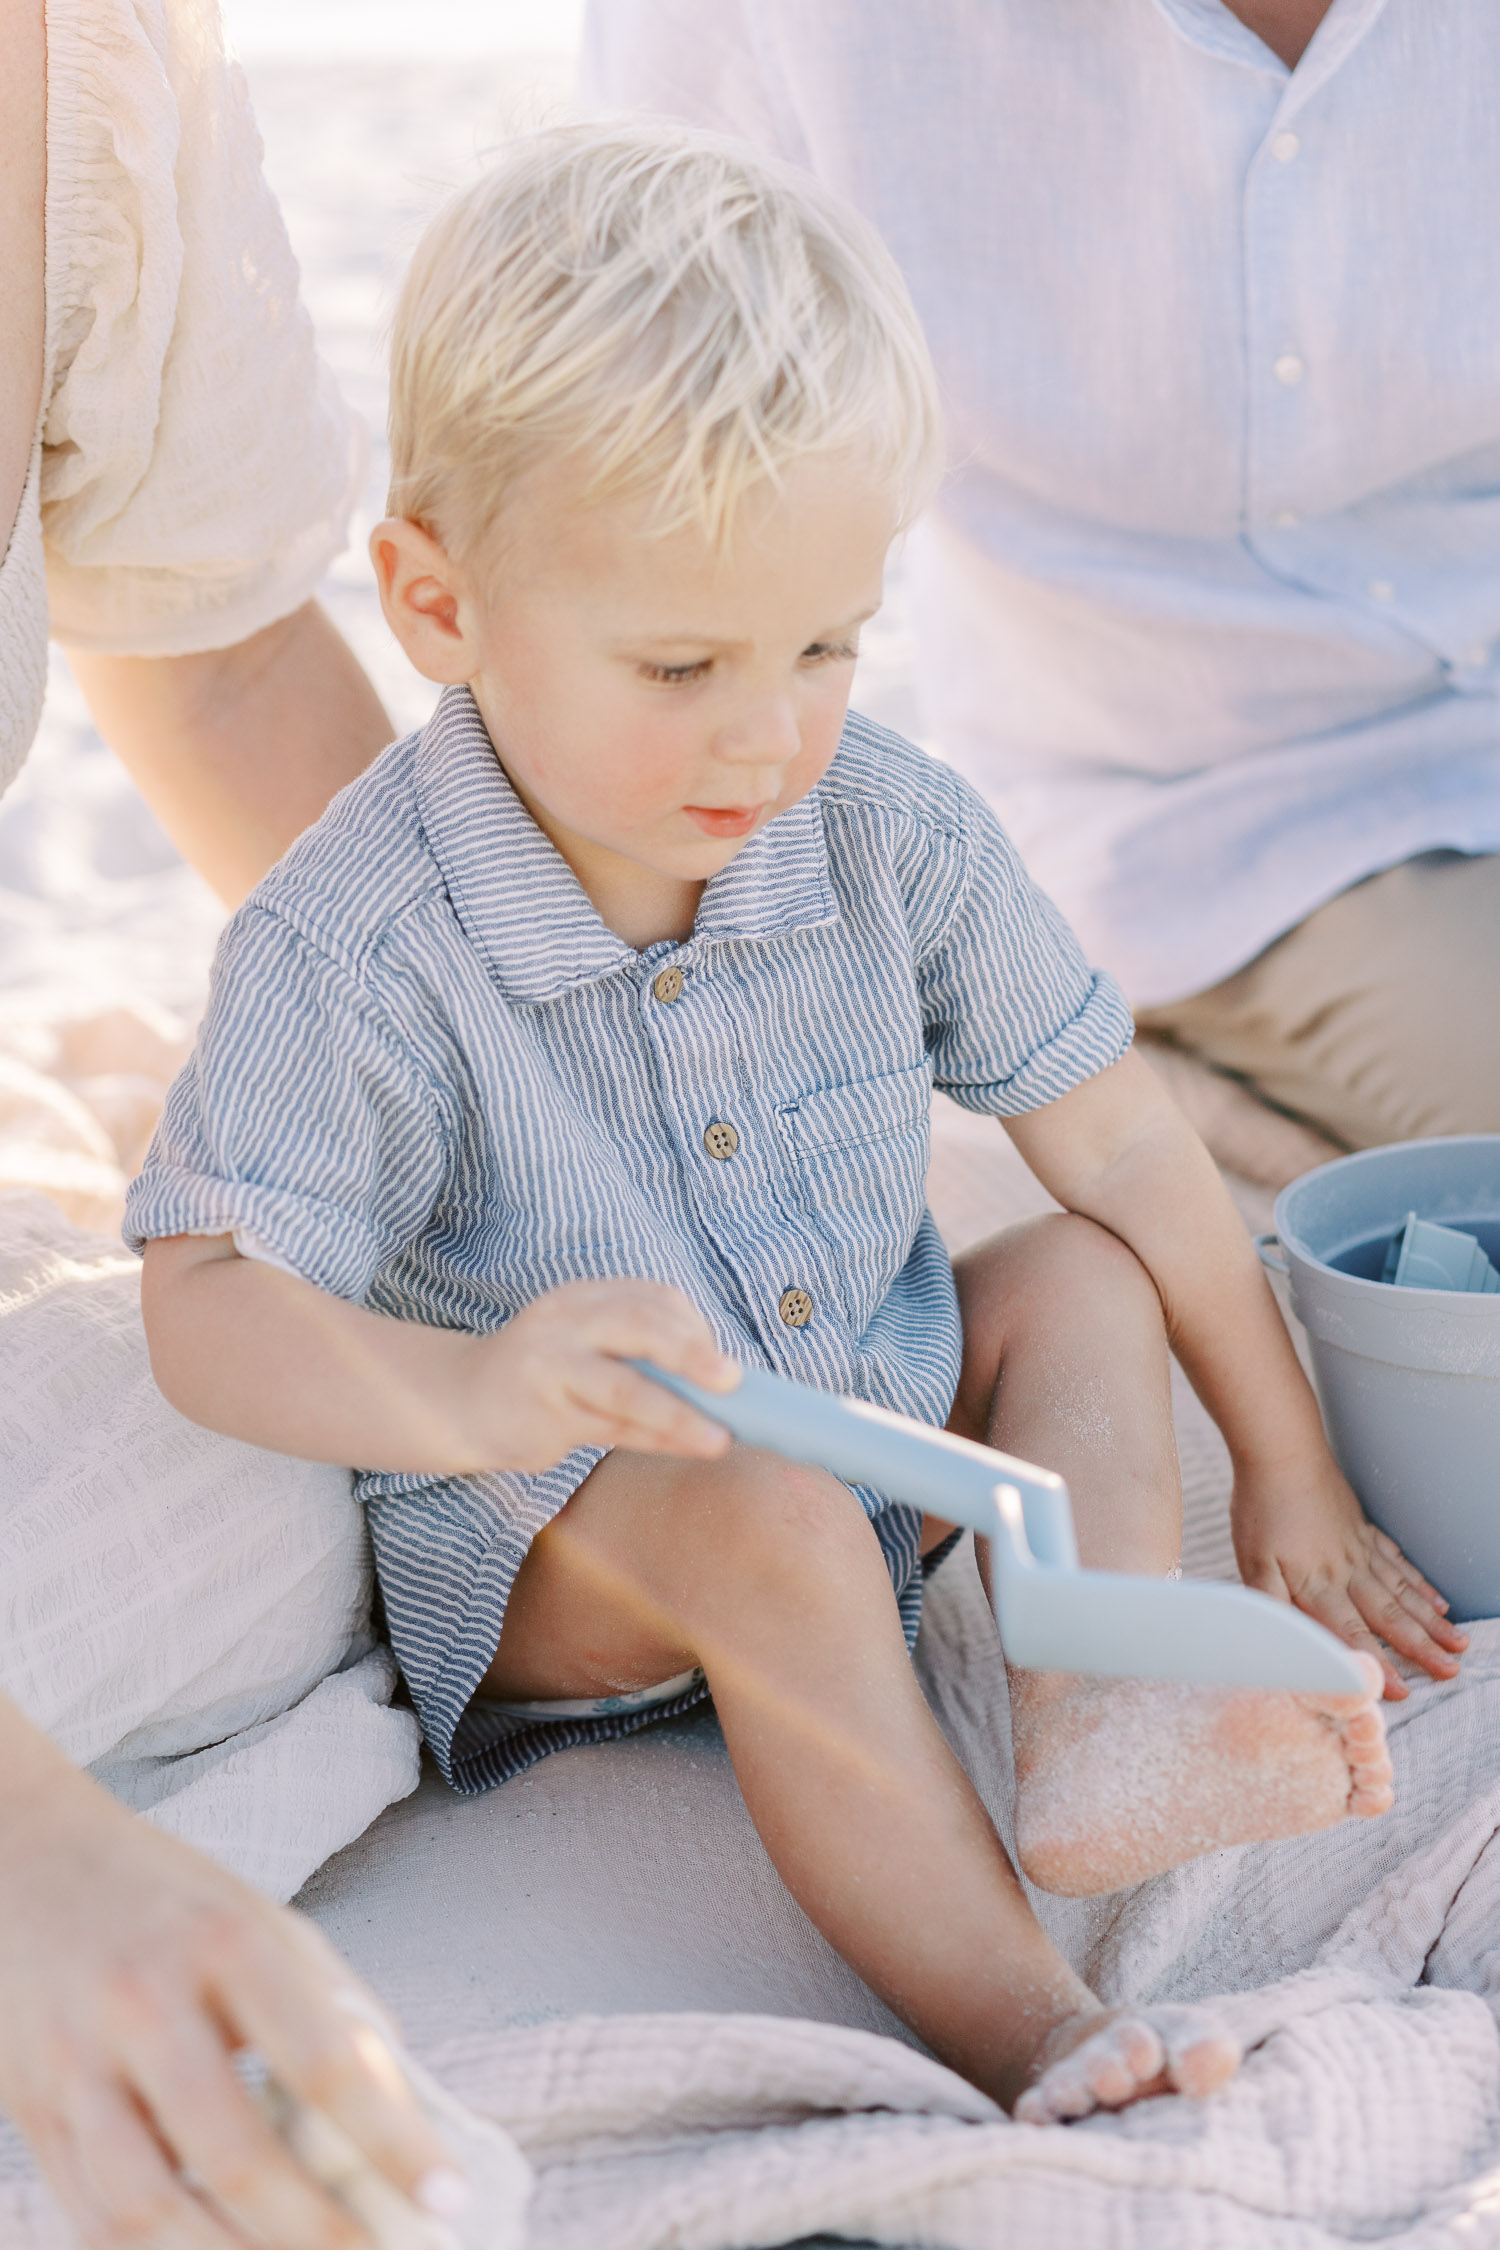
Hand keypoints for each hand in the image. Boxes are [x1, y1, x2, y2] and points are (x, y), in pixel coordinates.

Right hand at [0, 1735, 459, 2247]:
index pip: (324, 2061)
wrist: (26, 1854)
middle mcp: (147, 2002)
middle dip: (313, 2234)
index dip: (393, 2140)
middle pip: (235, 2154)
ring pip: (146, 2207)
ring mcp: (76, 2062)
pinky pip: (88, 2215)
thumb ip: (335, 2005)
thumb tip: (404, 2109)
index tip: (446, 2193)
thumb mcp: (265, 1919)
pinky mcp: (30, 2108)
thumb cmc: (168, 1897)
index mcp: (227, 1943)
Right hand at [473, 1278, 740, 1471]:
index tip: (722, 1362)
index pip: (652, 1299)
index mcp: (583, 1297)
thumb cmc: (542, 1377)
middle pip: (639, 1327)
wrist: (458, 1403)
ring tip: (720, 1438)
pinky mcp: (545, 1414)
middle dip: (692, 1354)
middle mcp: (567, 1322)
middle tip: (734, 1381)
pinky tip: (687, 1447)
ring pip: (627, 1388)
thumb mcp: (586, 1347)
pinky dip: (656, 1438)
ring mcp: (552, 1367)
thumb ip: (640, 1355)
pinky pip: (612, 1427)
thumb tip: (722, 1385)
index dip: (695, 1328)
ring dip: (680, 1414)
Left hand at [1232, 1455, 1467, 1698]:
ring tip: (1458, 1643)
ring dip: (1430, 1620)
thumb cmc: (1261, 1508)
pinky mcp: (1362, 1529)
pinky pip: (1398, 1561)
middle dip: (1421, 1648)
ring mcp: (1359, 1549)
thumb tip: (1285, 1643)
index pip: (1351, 1635)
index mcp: (1318, 1585)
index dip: (1376, 1664)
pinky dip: (1420, 1583)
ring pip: (1402, 1591)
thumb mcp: (1253, 1563)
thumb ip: (1272, 1607)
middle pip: (1389, 1616)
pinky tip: (1437, 1599)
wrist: (1282, 1452)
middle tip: (1452, 1672)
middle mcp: (1347, 1572)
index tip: (1404, 1691)